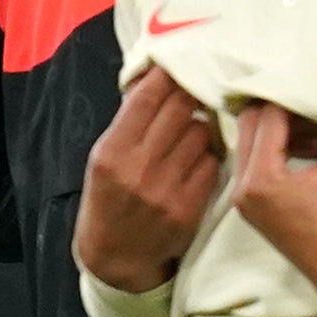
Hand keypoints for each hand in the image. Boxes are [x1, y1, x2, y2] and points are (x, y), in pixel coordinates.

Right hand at [76, 66, 222, 292]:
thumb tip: (155, 80)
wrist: (114, 257)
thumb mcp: (104, 158)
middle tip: (198, 86)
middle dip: (191, 93)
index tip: (181, 60)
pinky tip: (197, 161)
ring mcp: (166, 189)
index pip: (147, 97)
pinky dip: (208, 157)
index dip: (169, 73)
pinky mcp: (189, 207)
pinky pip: (212, 164)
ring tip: (191, 132)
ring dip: (201, 127)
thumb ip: (129, 123)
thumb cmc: (108, 199)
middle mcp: (138, 168)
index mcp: (111, 152)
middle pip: (181, 108)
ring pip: (201, 134)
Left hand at [231, 102, 316, 316]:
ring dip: (280, 130)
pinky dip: (278, 149)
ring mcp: (244, 199)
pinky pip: (257, 162)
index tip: (313, 85)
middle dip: (280, 110)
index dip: (292, 97)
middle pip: (250, 125)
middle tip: (311, 104)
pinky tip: (311, 150)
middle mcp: (242, 187)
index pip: (268, 118)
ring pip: (252, 143)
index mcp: (260, 178)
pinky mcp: (253, 207)